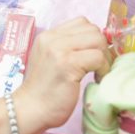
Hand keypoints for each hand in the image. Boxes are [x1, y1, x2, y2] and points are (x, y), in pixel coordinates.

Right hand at [14, 17, 108, 132]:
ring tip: (99, 73)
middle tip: (100, 66)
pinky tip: (97, 80)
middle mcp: (52, 38)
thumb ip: (67, 49)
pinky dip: (103, 69)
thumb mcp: (50, 61)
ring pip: (98, 40)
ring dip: (105, 57)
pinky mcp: (68, 64)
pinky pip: (98, 57)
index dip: (93, 38)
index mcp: (48, 36)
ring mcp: (59, 50)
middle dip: (102, 47)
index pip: (81, 23)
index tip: (95, 55)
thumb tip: (98, 44)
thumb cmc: (43, 91)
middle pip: (92, 29)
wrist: (29, 110)